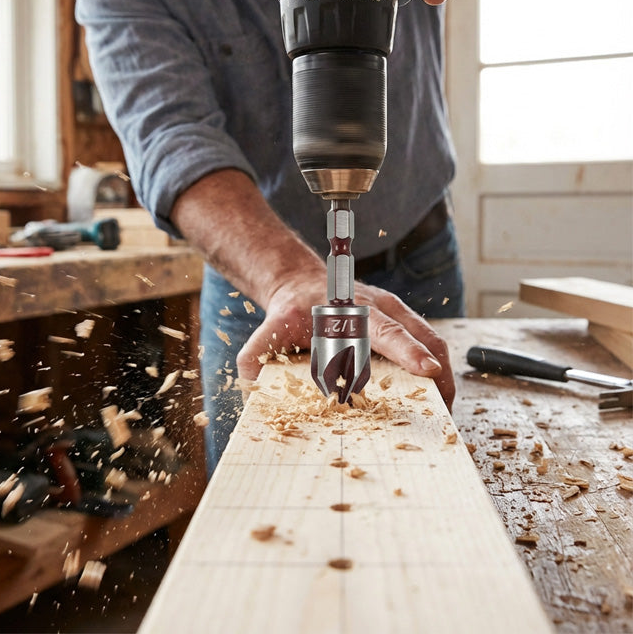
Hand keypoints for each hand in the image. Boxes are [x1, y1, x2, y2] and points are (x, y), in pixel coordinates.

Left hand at [236, 275, 455, 408]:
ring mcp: (396, 312)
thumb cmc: (291, 309)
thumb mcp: (271, 328)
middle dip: (439, 371)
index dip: (408, 350)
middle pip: (421, 335)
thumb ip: (256, 354)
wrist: (301, 284)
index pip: (386, 329)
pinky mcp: (402, 321)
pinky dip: (437, 367)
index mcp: (353, 310)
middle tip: (444, 408)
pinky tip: (434, 394)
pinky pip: (428, 342)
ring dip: (443, 373)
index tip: (428, 370)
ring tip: (443, 408)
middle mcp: (382, 307)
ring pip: (432, 339)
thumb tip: (248, 382)